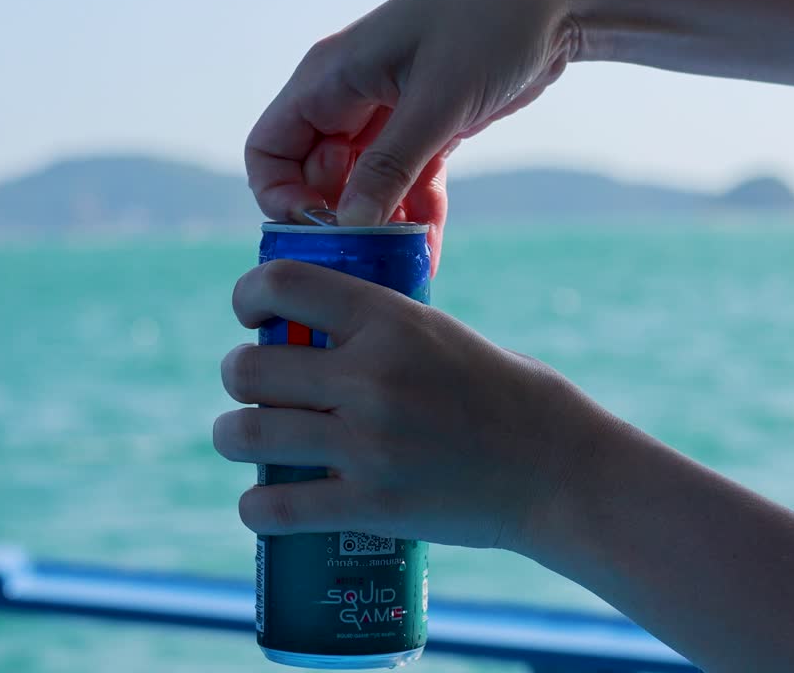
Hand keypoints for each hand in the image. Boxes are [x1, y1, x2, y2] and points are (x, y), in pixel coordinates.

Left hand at [214, 260, 613, 550]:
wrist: (561, 470)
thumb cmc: (510, 396)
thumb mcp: (444, 336)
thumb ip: (381, 331)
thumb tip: (315, 334)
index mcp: (392, 321)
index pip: (282, 283)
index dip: (248, 297)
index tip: (251, 316)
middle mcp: (371, 377)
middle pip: (247, 369)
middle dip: (238, 377)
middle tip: (254, 389)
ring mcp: (368, 445)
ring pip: (245, 435)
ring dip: (232, 437)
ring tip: (242, 439)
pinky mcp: (371, 507)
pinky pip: (274, 509)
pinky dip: (255, 509)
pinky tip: (261, 505)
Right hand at [245, 0, 579, 272]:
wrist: (552, 0)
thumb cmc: (488, 23)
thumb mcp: (437, 99)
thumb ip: (391, 165)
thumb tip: (349, 225)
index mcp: (330, 78)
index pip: (270, 150)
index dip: (283, 197)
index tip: (323, 229)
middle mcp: (350, 99)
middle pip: (315, 179)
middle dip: (337, 223)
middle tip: (366, 264)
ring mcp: (388, 117)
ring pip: (365, 189)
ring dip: (380, 230)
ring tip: (400, 273)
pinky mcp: (427, 131)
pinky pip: (407, 186)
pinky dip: (416, 218)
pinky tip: (428, 255)